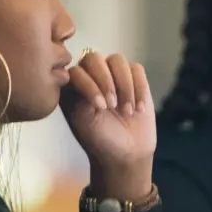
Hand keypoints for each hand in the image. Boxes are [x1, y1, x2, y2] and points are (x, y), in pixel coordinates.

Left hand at [60, 50, 155, 200]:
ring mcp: (113, 75)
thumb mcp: (82, 119)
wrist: (126, 154)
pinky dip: (139, 88)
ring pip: (117, 60)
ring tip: (127, 111)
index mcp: (72, 86)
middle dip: (106, 81)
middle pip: (94, 57)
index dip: (90, 84)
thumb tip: (80, 70)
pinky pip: (136, 69)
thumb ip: (77, 93)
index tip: (100, 107)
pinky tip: (138, 108)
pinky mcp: (134, 79)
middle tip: (113, 106)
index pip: (76, 69)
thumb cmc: (99, 139)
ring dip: (124, 86)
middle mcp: (90, 76)